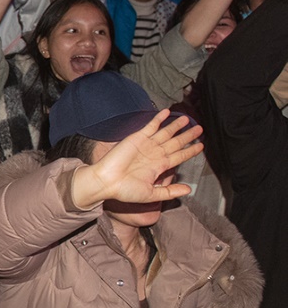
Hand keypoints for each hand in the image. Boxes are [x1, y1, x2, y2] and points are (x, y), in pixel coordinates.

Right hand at [70, 111, 201, 208]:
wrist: (106, 181)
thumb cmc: (125, 190)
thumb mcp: (151, 194)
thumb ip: (170, 191)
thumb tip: (188, 190)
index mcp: (159, 166)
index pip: (179, 156)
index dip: (190, 151)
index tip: (200, 146)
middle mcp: (154, 154)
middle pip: (176, 142)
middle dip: (188, 135)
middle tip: (200, 129)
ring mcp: (146, 145)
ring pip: (166, 132)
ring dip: (176, 125)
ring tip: (187, 119)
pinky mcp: (137, 138)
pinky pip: (150, 126)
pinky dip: (159, 119)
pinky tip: (167, 112)